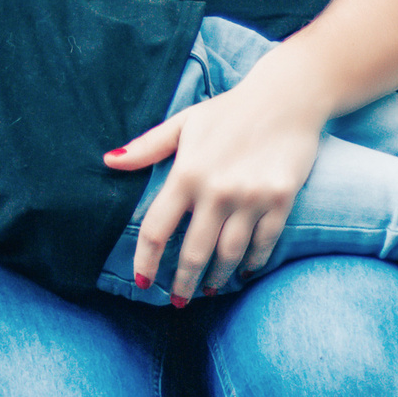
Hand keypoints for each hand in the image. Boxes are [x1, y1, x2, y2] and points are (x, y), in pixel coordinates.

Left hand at [104, 46, 326, 302]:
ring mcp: (250, 197)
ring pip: (229, 254)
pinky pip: (263, 244)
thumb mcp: (184, 122)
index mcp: (187, 172)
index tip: (143, 282)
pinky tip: (243, 271)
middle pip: (193, 251)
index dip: (146, 261)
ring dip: (216, 277)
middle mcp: (216, 190)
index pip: (157, 229)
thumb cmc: (229, 110)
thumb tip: (109, 161)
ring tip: (208, 288)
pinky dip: (252, 263)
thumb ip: (147, 147)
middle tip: (177, 299)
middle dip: (182, 282)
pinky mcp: (280, 200)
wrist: (288, 97)